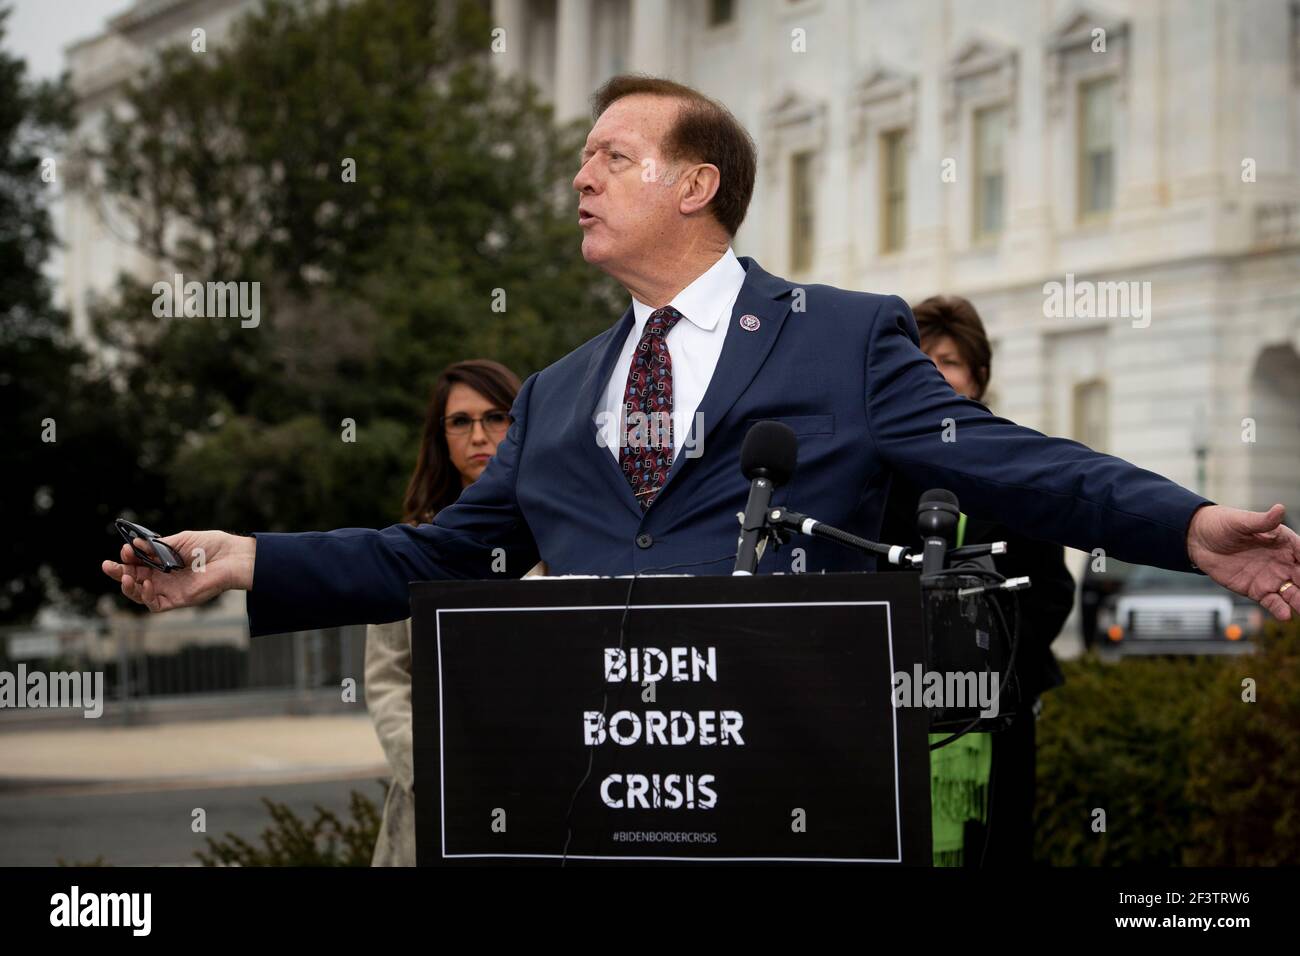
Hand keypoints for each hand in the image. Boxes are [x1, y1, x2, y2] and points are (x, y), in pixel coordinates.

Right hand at [101, 530, 255, 612]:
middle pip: (133, 579)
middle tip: (108, 566)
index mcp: (162, 561)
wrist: (231, 557)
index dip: (127, 558)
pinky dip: (145, 597)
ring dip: (129, 587)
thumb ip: (156, 546)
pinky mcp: (177, 600)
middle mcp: (163, 577)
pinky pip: (154, 604)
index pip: (137, 563)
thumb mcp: (179, 540)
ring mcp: (169, 589)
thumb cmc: (210, 546)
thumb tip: (133, 544)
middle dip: (119, 573)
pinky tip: (145, 584)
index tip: (124, 550)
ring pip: (139, 594)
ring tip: (128, 576)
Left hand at [1187, 503, 1299, 620]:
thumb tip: (1279, 508)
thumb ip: (1262, 521)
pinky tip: (1285, 615)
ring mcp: (1271, 578)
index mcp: (1285, 543)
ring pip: (1293, 593)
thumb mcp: (1241, 521)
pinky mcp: (1257, 590)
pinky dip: (1280, 609)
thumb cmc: (1222, 525)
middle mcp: (1283, 562)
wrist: (1198, 540)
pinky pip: (1273, 602)